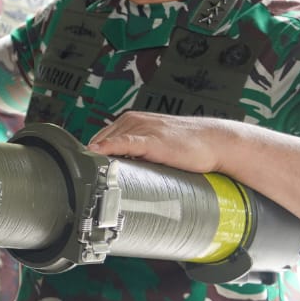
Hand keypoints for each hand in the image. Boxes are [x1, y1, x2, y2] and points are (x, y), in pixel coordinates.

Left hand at [85, 112, 245, 175]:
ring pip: (109, 142)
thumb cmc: (187, 146)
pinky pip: (124, 143)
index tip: (85, 172)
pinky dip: (109, 147)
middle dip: (93, 158)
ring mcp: (140, 129)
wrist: (215, 141)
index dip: (92, 156)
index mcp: (129, 121)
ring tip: (91, 176)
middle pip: (99, 141)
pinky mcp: (151, 140)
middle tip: (87, 179)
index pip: (99, 139)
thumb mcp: (154, 144)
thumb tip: (118, 172)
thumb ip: (135, 152)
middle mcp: (131, 121)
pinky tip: (97, 154)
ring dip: (98, 158)